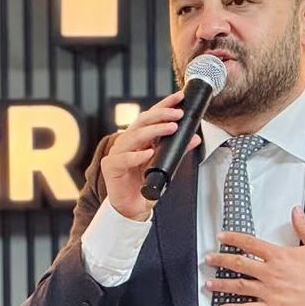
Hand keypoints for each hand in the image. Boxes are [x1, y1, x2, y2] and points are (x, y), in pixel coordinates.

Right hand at [100, 92, 200, 220]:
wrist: (132, 207)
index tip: (179, 98)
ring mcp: (117, 153)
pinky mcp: (111, 167)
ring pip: (134, 136)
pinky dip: (137, 155)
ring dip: (154, 131)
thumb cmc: (145, 184)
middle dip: (161, 115)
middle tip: (178, 114)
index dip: (164, 105)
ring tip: (171, 128)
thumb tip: (194, 137)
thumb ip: (178, 151)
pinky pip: (123, 158)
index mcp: (139, 138)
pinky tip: (149, 153)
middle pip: (141, 121)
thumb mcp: (165, 165)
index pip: (151, 117)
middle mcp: (127, 142)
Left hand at [205, 206, 304, 305]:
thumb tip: (296, 211)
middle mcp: (270, 273)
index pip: (250, 244)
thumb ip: (303, 227)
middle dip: (220, 260)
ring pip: (240, 287)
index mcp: (279, 256)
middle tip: (208, 259)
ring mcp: (270, 292)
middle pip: (239, 264)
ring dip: (222, 285)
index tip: (221, 237)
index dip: (233, 238)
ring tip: (208, 283)